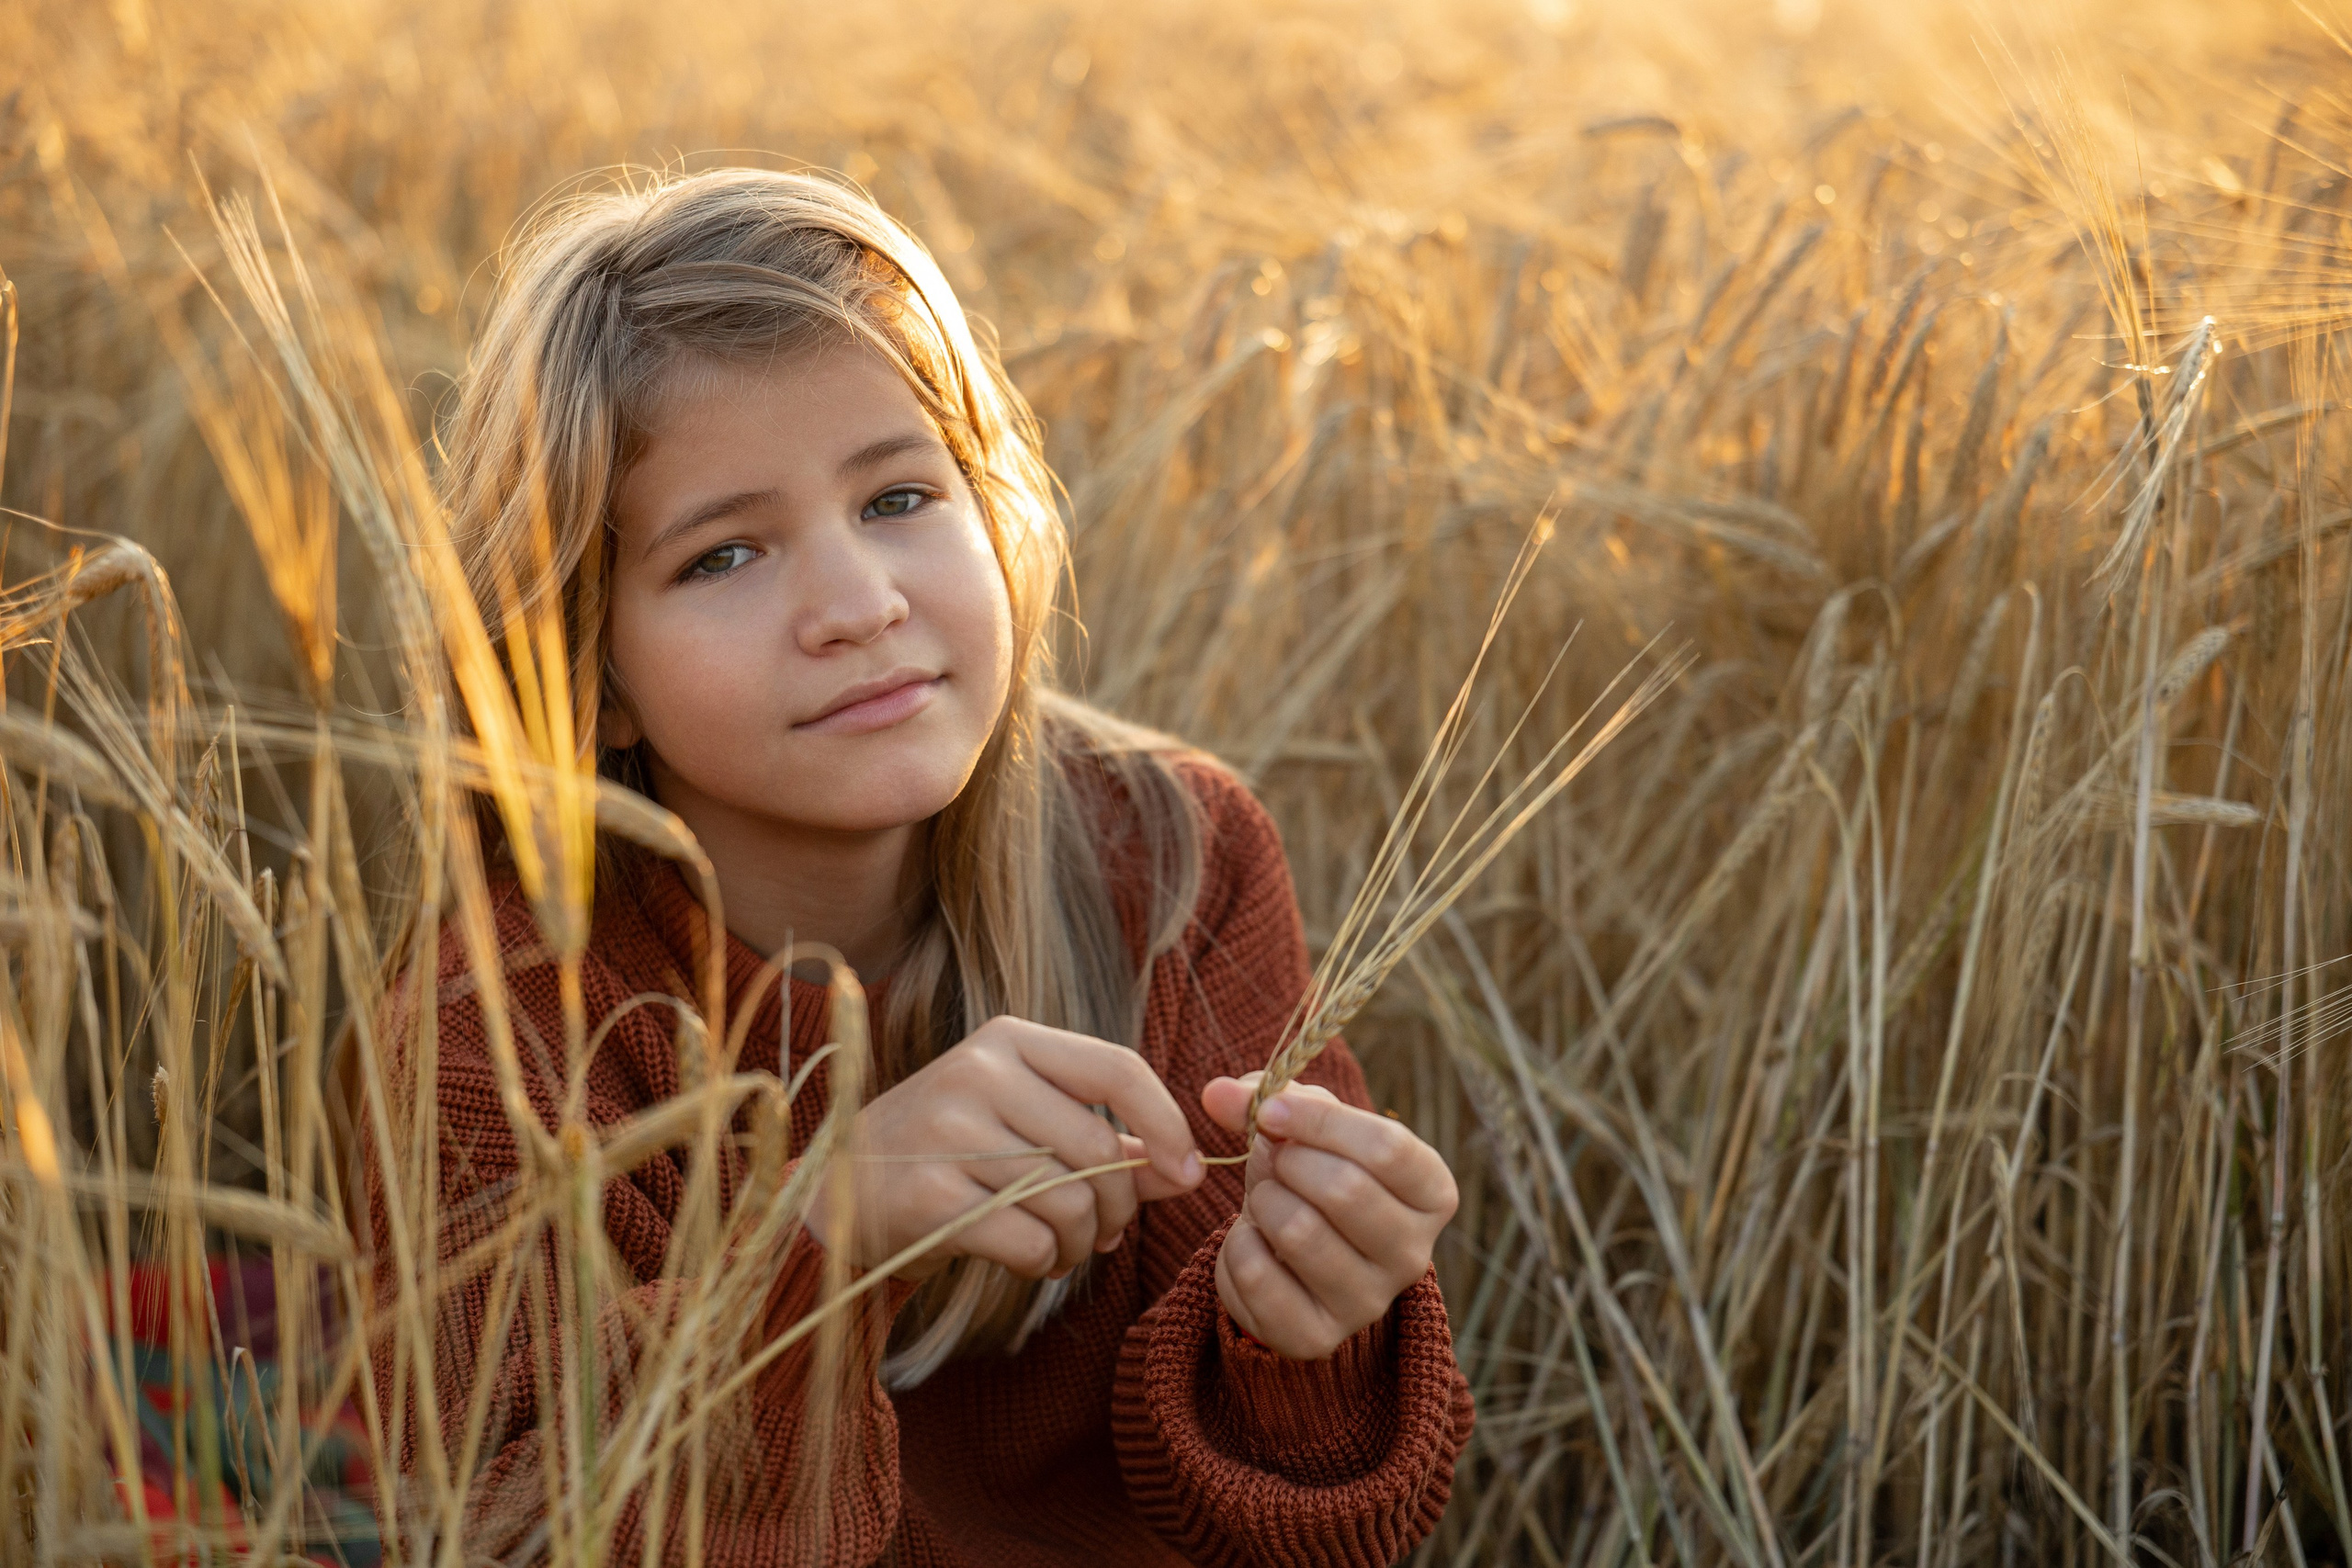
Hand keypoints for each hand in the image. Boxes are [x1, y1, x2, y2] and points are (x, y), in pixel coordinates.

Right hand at [807, 1016, 1203, 1280]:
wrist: (840, 1194)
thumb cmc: (952, 1154)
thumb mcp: (1026, 1126)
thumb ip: (1110, 1141)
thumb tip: (1190, 1173)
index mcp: (1009, 1041)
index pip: (1118, 1067)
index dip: (1168, 1123)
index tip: (1189, 1172)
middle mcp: (978, 1073)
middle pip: (1100, 1148)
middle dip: (1119, 1207)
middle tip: (1101, 1233)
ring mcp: (948, 1131)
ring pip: (1072, 1199)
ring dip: (1082, 1242)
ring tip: (1063, 1248)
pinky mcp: (929, 1195)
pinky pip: (1031, 1240)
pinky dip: (1045, 1262)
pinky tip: (1028, 1259)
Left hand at [1201, 1073, 1457, 1359]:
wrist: (1293, 1258)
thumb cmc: (1310, 1175)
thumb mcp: (1304, 1126)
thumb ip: (1265, 1098)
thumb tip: (1217, 1093)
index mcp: (1432, 1194)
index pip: (1388, 1148)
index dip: (1318, 1119)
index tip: (1272, 1110)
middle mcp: (1413, 1255)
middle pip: (1345, 1189)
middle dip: (1288, 1162)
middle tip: (1274, 1162)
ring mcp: (1368, 1303)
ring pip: (1298, 1231)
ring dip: (1262, 1201)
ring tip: (1266, 1201)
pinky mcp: (1317, 1337)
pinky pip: (1257, 1275)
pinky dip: (1236, 1246)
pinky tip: (1252, 1243)